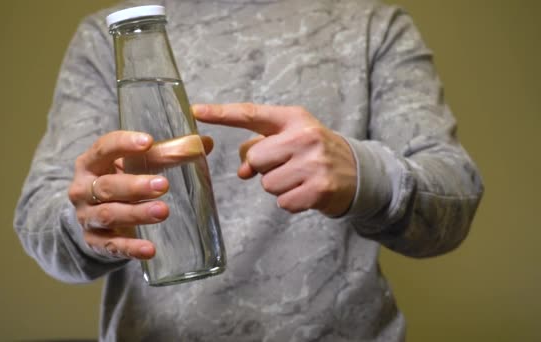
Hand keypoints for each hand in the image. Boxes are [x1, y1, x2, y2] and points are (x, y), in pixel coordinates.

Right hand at [68, 131, 212, 258]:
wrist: (95, 220)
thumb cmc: (119, 182)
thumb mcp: (134, 166)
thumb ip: (165, 154)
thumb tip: (204, 143)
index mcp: (91, 163)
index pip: (103, 148)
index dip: (123, 144)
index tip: (148, 141)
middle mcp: (83, 189)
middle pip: (107, 186)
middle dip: (135, 186)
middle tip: (163, 185)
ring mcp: (86, 217)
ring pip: (109, 215)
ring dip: (136, 214)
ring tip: (163, 211)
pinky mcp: (94, 242)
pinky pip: (112, 246)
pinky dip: (131, 248)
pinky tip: (150, 249)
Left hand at [193, 103, 355, 216]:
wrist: (359, 173)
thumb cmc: (316, 153)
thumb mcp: (292, 139)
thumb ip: (262, 147)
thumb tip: (242, 170)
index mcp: (294, 119)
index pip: (252, 114)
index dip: (222, 113)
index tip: (196, 110)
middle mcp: (305, 137)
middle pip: (255, 159)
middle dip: (264, 168)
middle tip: (287, 166)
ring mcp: (313, 163)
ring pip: (267, 184)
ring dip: (278, 186)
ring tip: (299, 178)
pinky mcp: (319, 189)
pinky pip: (283, 202)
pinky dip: (291, 201)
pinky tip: (307, 191)